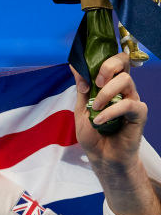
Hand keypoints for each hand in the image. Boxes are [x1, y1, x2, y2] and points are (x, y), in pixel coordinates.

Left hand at [71, 53, 160, 214]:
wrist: (102, 157)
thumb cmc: (93, 134)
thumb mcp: (80, 109)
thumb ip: (81, 88)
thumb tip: (75, 66)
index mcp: (110, 85)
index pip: (115, 60)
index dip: (105, 58)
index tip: (89, 71)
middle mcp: (124, 89)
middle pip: (123, 63)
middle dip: (107, 67)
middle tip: (95, 84)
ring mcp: (132, 100)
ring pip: (125, 81)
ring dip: (106, 93)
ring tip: (94, 109)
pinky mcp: (139, 114)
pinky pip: (128, 104)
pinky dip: (110, 111)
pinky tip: (99, 122)